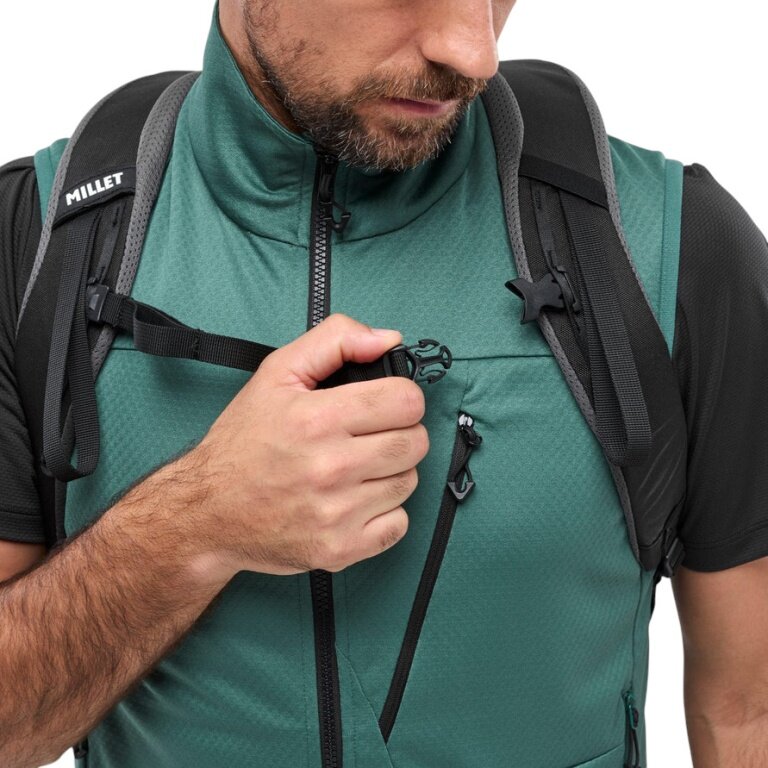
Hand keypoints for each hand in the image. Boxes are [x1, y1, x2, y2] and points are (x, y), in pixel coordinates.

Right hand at [189, 313, 428, 579]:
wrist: (207, 512)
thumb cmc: (243, 442)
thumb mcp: (277, 374)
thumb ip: (335, 341)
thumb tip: (388, 339)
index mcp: (317, 419)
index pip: (407, 401)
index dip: (399, 398)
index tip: (382, 405)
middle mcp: (330, 468)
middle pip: (414, 442)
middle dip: (398, 433)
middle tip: (368, 436)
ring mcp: (336, 514)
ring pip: (408, 482)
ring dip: (390, 472)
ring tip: (355, 468)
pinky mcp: (339, 549)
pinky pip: (398, 525)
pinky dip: (384, 513)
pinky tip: (355, 501)